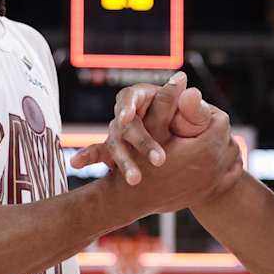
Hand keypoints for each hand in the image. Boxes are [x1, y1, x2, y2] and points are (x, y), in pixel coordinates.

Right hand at [71, 74, 220, 187]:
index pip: (131, 96)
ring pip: (115, 143)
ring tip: (136, 180)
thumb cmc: (192, 126)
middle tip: (158, 160)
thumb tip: (193, 92)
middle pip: (126, 124)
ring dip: (125, 161)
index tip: (127, 116)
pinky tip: (76, 163)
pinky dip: (88, 157)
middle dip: (139, 142)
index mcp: (145, 98)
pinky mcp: (114, 151)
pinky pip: (99, 154)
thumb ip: (195, 109)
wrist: (190, 149)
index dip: (128, 105)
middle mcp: (129, 114)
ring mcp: (120, 133)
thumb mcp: (197, 117)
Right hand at [99, 100, 241, 220]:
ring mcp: (214, 183)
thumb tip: (181, 76)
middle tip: (201, 123)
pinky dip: (225, 166)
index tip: (196, 110)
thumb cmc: (139, 161)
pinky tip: (214, 159)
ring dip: (222, 146)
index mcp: (206, 147)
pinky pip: (229, 175)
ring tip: (206, 138)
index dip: (209, 112)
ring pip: (231, 156)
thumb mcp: (151, 126)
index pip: (221, 120)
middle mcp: (215, 166)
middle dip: (215, 129)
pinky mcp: (210, 193)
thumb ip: (167, 101)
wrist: (134, 199)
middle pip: (227, 138)